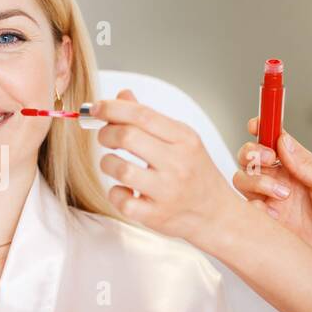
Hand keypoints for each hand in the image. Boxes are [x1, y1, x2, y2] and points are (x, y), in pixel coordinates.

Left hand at [91, 90, 240, 241]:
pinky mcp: (156, 215)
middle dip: (106, 134)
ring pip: (121, 170)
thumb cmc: (194, 172)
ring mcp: (167, 191)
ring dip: (108, 163)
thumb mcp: (181, 140)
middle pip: (127, 137)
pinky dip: (115, 194)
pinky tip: (125, 190)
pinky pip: (122, 201)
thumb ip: (150, 119)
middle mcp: (178, 163)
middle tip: (104, 137)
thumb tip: (122, 95)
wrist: (216, 213)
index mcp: (184, 139)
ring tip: (114, 164)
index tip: (96, 108)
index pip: (143, 114)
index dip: (113, 108)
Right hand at [233, 121, 311, 288]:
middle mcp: (281, 183)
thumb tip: (285, 141)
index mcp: (299, 169)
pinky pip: (244, 210)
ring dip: (256, 181)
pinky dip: (251, 206)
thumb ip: (307, 165)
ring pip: (243, 181)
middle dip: (252, 153)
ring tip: (280, 195)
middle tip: (266, 160)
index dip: (262, 128)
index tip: (257, 123)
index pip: (274, 141)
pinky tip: (270, 211)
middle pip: (250, 159)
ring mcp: (270, 204)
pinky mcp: (263, 226)